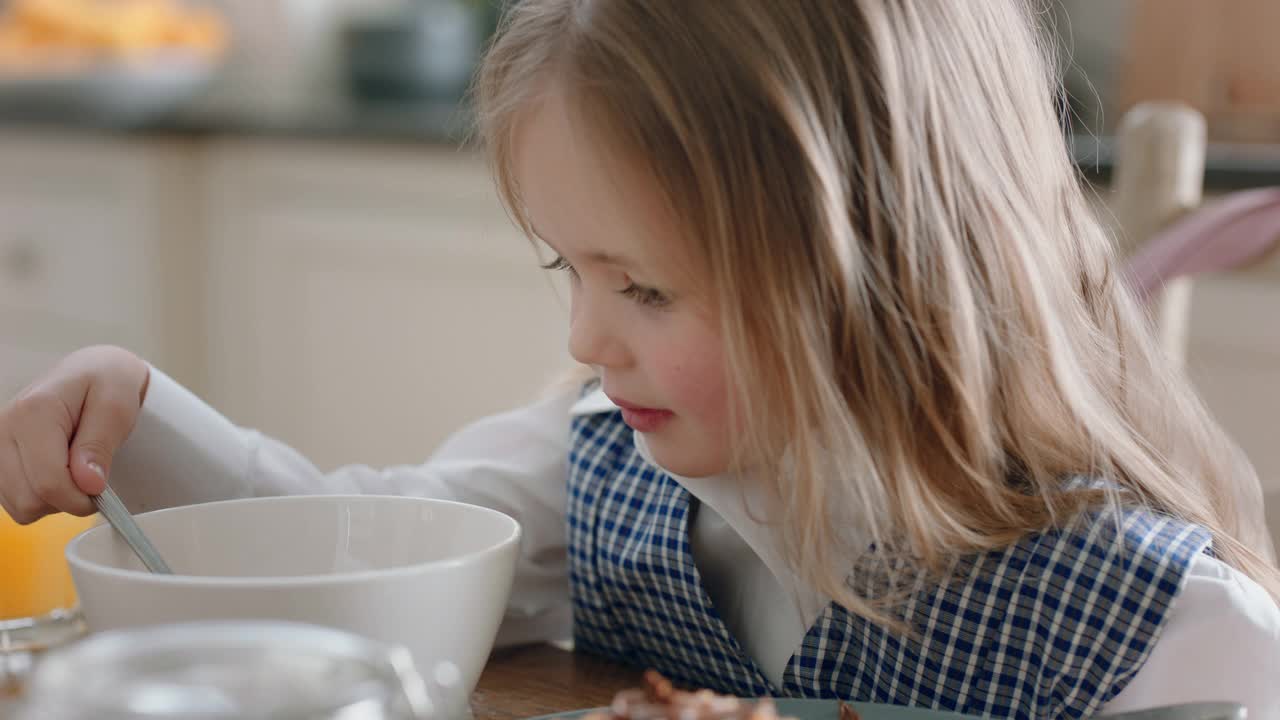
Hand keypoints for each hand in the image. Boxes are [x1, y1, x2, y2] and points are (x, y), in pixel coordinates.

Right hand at [0, 345, 148, 522]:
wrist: (92, 371)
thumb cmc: (107, 384)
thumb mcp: (117, 406)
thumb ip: (99, 444)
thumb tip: (87, 484)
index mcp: (34, 411)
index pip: (49, 481)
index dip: (81, 497)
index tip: (102, 489)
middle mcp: (4, 428)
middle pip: (30, 500)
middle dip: (68, 499)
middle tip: (91, 476)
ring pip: (20, 505)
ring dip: (54, 500)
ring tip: (74, 469)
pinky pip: (15, 501)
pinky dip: (41, 497)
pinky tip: (58, 472)